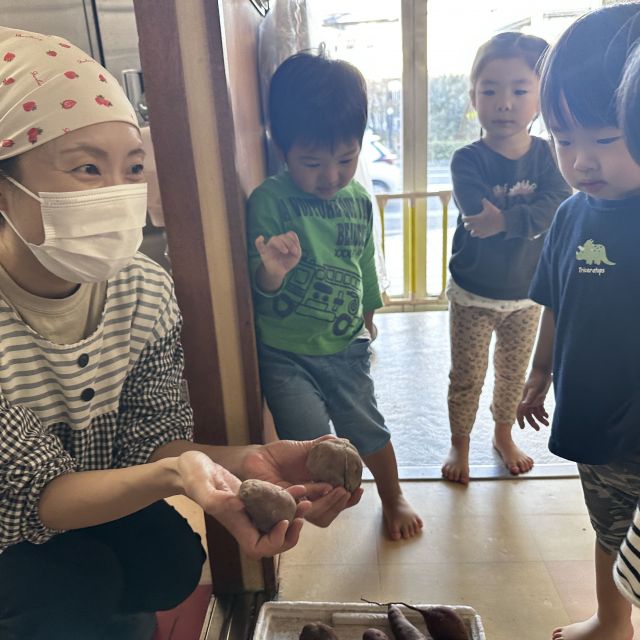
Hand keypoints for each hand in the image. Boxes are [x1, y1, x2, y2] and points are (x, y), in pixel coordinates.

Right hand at [177, 450, 310, 558]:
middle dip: (291, 533)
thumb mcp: (201, 486)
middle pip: (273, 542)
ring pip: (278, 523)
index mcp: (235, 524)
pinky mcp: (255, 498)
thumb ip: (216, 499)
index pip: (259, 548)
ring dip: (294, 516)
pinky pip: (276, 505)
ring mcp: (251, 511)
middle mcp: (245, 521)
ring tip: (306, 502)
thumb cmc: (193, 476)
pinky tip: (299, 488)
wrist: (192, 466)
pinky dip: (290, 499)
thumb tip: (240, 506)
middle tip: (302, 516)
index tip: (284, 522)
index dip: (275, 542)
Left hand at [240, 436, 363, 526]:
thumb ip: (324, 447)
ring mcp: (296, 505)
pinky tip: (324, 489)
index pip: (337, 500)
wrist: (258, 457)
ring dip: (333, 504)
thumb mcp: (306, 448)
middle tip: (351, 491)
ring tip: (341, 490)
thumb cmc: (280, 454)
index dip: (350, 499)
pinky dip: (315, 499)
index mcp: (316, 489)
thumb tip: (345, 442)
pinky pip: (302, 508)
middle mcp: (308, 500)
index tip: (360, 489)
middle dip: (344, 503)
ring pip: (319, 514)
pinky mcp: (285, 506)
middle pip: (331, 511)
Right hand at [255, 231, 300, 280]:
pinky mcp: (264, 252)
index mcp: (285, 241)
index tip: (296, 250)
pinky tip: (261, 238)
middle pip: (283, 236)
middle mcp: (277, 241)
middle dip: (290, 243)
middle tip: (294, 252)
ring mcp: (270, 246)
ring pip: (274, 239)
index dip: (294, 240)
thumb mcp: (296, 256)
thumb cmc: (287, 262)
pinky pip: (259, 245)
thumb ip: (297, 249)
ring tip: (286, 252)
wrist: (279, 271)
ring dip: (281, 244)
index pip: (290, 234)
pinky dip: (258, 241)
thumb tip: (293, 247)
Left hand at [462, 199, 505, 238]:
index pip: (465, 219)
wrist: (503, 221)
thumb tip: (483, 199)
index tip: (464, 216)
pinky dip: (479, 234)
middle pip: (466, 227)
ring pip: (472, 234)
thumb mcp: (489, 206)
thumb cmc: (495, 213)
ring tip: (474, 228)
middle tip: (468, 223)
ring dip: (472, 231)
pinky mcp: (486, 234)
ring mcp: (481, 231)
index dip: (464, 217)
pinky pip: (480, 236)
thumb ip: (484, 202)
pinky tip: (480, 231)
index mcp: (476, 219)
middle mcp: (477, 226)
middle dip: (466, 225)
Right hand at [516, 369, 551, 430]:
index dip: (520, 420)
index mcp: (525, 399)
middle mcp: (528, 400)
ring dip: (540, 418)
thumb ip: (530, 397)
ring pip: (535, 412)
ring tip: (547, 424)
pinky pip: (540, 408)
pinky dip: (543, 413)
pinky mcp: (539, 397)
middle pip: (528, 414)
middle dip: (533, 422)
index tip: (523, 427)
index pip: (520, 412)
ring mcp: (533, 399)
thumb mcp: (535, 389)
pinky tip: (547, 416)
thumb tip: (524, 405)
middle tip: (538, 429)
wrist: (543, 371)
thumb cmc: (538, 379)